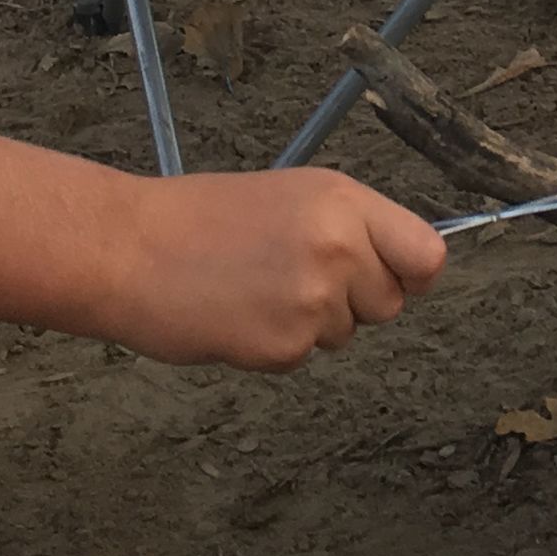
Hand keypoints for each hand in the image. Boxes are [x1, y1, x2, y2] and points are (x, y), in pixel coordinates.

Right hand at [116, 169, 447, 369]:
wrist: (128, 249)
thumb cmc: (198, 219)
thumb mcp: (290, 197)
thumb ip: (349, 227)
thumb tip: (400, 266)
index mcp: (343, 202)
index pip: (428, 254)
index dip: (414, 274)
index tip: (395, 279)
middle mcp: (340, 247)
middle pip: (390, 303)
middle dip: (353, 302)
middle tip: (294, 279)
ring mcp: (313, 299)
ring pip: (345, 334)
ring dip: (309, 325)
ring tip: (255, 289)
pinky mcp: (284, 345)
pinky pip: (302, 358)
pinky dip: (273, 346)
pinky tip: (237, 315)